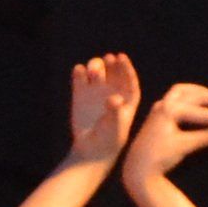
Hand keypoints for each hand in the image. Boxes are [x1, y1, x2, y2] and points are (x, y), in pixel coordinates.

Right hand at [65, 52, 141, 166]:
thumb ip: (115, 111)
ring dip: (95, 66)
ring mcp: (97, 91)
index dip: (125, 67)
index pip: (128, 78)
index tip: (120, 57)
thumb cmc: (108, 139)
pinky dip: (79, 72)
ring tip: (92, 70)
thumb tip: (113, 98)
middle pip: (113, 71)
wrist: (92, 149)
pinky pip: (80, 78)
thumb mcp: (115, 126)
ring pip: (97, 71)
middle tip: (108, 59)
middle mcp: (113, 90)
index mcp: (128, 97)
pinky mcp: (81, 94)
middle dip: (111, 64)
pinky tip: (79, 70)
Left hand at [122, 81, 207, 184]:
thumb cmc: (159, 158)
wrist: (137, 168)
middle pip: (199, 95)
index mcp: (169, 110)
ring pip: (188, 92)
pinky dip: (194, 97)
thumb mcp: (186, 146)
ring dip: (205, 93)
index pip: (203, 112)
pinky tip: (203, 100)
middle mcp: (164, 104)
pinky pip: (180, 98)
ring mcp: (160, 107)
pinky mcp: (159, 113)